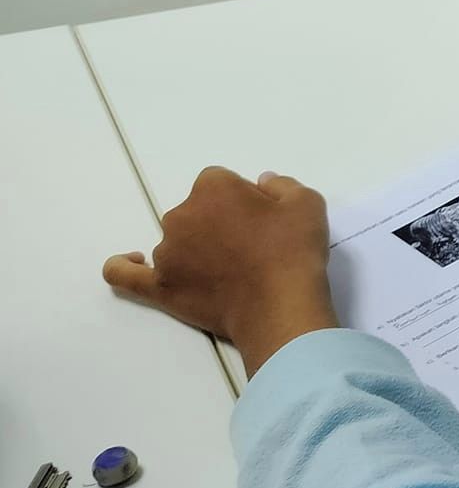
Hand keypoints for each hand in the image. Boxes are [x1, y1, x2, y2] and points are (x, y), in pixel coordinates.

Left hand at [104, 167, 338, 378]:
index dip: (243, 199)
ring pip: (177, 240)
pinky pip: (125, 275)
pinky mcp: (159, 287)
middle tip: (251, 246)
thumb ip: (281, 185)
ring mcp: (166, 252)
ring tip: (229, 272)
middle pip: (196, 209)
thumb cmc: (294, 251)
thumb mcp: (307, 204)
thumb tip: (261, 183)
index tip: (263, 219)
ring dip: (196, 247)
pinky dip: (122, 266)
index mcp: (213, 188)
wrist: (280, 305)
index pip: (221, 182)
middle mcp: (181, 214)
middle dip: (219, 222)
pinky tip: (129, 261)